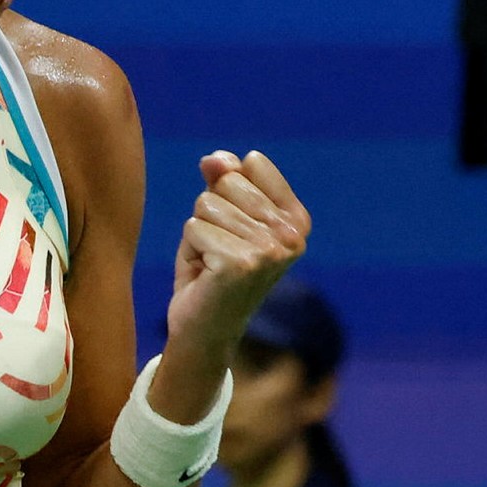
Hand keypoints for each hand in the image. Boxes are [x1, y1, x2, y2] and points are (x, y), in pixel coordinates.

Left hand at [168, 150, 310, 361]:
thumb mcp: (219, 213)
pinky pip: (194, 227)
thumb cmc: (212, 267)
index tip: (234, 228)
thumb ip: (222, 178)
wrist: (204, 327)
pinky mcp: (242, 264)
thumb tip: (214, 159)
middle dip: (210, 213)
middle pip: (227, 182)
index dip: (227, 191)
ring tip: (212, 263)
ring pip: (206, 204)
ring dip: (199, 234)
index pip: (251, 163)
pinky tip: (206, 274)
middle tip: (218, 250)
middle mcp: (292, 235)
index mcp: (296, 218)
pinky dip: (190, 250)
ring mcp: (270, 250)